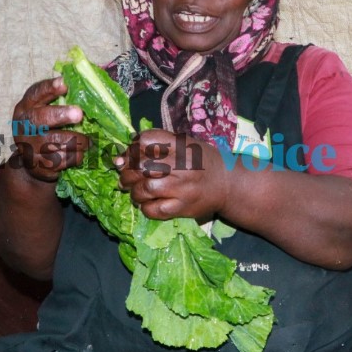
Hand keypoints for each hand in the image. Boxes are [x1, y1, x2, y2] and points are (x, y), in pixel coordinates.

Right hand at [11, 77, 88, 181]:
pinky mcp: (39, 165)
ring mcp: (29, 147)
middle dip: (61, 115)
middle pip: (41, 118)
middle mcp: (24, 126)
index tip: (64, 84)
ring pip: (57, 141)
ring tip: (89, 140)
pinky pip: (64, 159)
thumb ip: (60, 100)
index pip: (36, 93)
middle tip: (79, 114)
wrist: (34, 163)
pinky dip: (77, 156)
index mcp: (26, 107)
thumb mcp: (46, 111)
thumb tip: (89, 83)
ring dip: (78, 140)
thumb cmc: (47, 130)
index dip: (50, 88)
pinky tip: (82, 153)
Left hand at [116, 129, 230, 220]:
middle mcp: (181, 165)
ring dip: (134, 191)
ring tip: (135, 190)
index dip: (132, 148)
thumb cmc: (202, 161)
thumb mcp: (185, 144)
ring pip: (144, 189)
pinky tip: (146, 203)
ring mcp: (181, 188)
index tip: (129, 155)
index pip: (145, 141)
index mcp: (180, 145)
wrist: (228, 184)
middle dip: (127, 171)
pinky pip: (153, 210)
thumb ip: (157, 145)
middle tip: (126, 176)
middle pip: (141, 166)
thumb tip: (122, 156)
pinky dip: (144, 208)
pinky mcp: (182, 208)